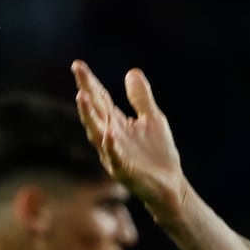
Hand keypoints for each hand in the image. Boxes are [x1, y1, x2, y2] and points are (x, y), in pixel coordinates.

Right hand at [72, 61, 188, 219]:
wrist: (171, 185)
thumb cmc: (158, 154)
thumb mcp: (152, 119)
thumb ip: (141, 98)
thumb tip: (132, 72)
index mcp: (116, 123)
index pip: (100, 100)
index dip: (90, 83)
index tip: (78, 65)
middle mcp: (110, 137)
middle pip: (95, 112)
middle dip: (86, 92)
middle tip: (79, 73)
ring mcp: (114, 154)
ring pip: (97, 133)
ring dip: (89, 116)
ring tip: (83, 96)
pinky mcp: (124, 171)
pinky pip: (115, 157)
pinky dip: (111, 146)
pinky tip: (109, 133)